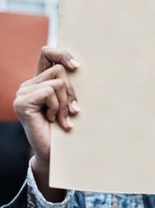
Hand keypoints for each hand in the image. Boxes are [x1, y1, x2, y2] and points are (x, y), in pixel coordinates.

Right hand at [13, 47, 79, 199]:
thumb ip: (69, 86)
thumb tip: (78, 66)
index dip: (62, 53)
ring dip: (65, 102)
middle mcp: (28, 85)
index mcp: (39, 82)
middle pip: (59, 69)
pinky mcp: (22, 102)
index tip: (77, 67)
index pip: (47, 53)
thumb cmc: (65, 129)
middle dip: (72, 91)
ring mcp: (22, 93)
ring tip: (62, 118)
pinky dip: (57, 107)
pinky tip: (52, 121)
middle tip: (73, 111)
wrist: (53, 154)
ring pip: (58, 81)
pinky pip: (50, 91)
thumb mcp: (70, 103)